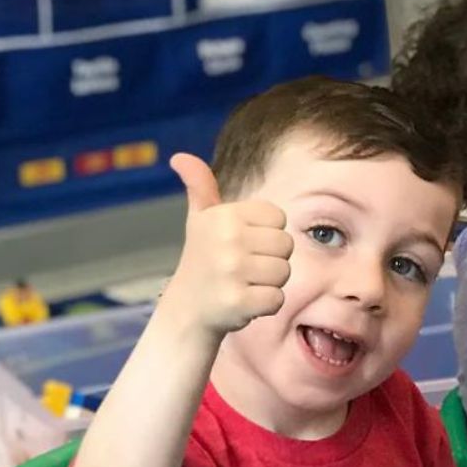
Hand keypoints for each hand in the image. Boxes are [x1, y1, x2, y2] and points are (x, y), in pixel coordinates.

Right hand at [164, 153, 294, 335]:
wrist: (187, 309)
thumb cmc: (203, 260)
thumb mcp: (200, 220)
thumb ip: (200, 188)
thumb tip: (180, 156)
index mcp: (224, 215)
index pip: (279, 218)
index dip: (267, 234)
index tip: (243, 244)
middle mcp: (227, 239)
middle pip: (286, 245)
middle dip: (271, 259)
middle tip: (244, 268)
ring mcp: (232, 271)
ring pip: (284, 272)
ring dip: (269, 283)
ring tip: (244, 284)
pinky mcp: (239, 301)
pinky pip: (278, 299)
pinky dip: (266, 305)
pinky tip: (245, 302)